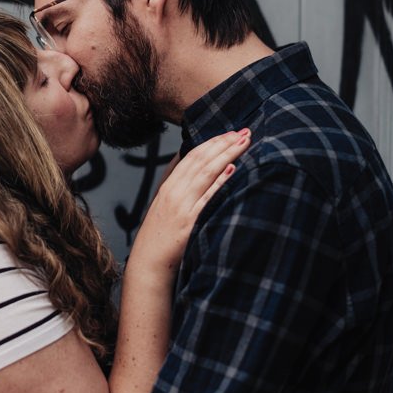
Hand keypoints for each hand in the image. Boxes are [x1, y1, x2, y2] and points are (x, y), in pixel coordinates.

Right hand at [128, 129, 251, 275]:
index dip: (213, 142)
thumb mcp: (167, 207)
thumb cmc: (160, 238)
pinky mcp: (189, 223)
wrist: (148, 262)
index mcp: (169, 186)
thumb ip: (182, 190)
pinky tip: (233, 170)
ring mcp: (181, 206)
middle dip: (224, 142)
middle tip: (244, 130)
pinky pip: (207, 198)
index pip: (193, 156)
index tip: (230, 133)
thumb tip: (204, 173)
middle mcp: (174, 192)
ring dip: (227, 154)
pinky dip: (220, 182)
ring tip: (244, 142)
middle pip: (201, 160)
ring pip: (206, 173)